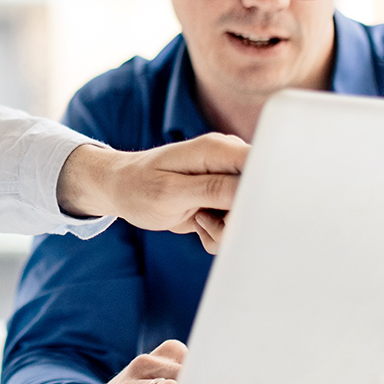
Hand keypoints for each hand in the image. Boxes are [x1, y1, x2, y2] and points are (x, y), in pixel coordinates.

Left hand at [55, 134, 249, 251]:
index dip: (263, 193)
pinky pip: (236, 225)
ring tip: (196, 220)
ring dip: (224, 230)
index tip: (237, 214)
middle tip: (204, 221)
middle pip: (260, 197)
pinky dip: (218, 233)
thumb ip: (212, 190)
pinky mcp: (225, 198)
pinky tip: (198, 224)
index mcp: (218, 149)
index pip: (264, 165)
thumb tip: (251, 191)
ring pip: (249, 216)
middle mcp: (229, 161)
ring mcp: (228, 180)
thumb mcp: (170, 193)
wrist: (119, 190)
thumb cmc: (137, 187)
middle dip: (237, 220)